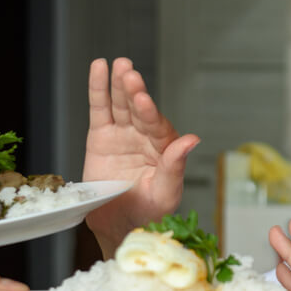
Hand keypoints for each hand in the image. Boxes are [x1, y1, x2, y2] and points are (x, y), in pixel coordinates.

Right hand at [82, 57, 199, 256]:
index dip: (150, 112)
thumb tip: (192, 140)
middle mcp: (145, 136)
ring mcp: (123, 134)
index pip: (157, 126)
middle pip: (139, 109)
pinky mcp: (101, 135)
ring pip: (121, 104)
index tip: (143, 99)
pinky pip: (99, 108)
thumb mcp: (166, 193)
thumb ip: (175, 166)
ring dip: (119, 84)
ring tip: (119, 64)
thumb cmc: (149, 212)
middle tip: (130, 74)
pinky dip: (98, 88)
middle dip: (134, 91)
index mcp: (165, 148)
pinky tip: (99, 68)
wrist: (119, 226)